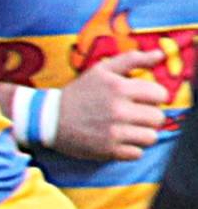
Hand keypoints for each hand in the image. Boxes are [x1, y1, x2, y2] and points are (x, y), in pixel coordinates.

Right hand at [57, 50, 171, 162]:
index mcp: (120, 88)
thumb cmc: (79, 92)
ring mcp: (113, 133)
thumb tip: (160, 54)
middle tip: (134, 116)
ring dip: (142, 134)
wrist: (48, 118)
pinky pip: (137, 154)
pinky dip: (131, 149)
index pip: (160, 95)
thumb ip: (133, 59)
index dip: (154, 97)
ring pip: (151, 137)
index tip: (142, 100)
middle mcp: (119, 111)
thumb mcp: (102, 70)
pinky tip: (119, 141)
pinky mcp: (108, 151)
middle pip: (158, 118)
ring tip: (129, 130)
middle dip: (148, 116)